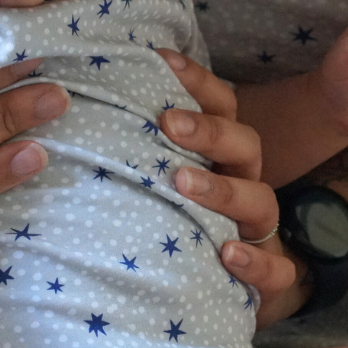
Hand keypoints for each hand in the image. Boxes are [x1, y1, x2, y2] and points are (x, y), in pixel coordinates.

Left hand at [154, 51, 300, 326]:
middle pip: (244, 144)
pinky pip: (276, 268)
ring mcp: (257, 228)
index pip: (221, 104)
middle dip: (209, 130)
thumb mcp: (153, 176)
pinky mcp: (266, 276)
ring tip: (183, 183)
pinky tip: (226, 253)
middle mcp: (243, 181)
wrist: (210, 287)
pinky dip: (255, 261)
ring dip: (223, 189)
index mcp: (220, 152)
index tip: (161, 60)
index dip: (197, 80)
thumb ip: (133, 143)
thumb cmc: (170, 217)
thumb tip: (71, 98)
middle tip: (167, 122)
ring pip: (260, 200)